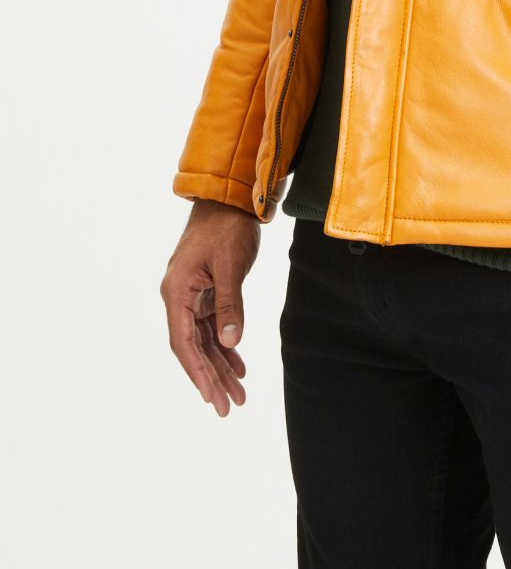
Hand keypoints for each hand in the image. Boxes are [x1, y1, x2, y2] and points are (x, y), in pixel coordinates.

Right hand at [160, 198, 260, 417]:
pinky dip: (225, 346)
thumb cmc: (228, 227)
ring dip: (220, 366)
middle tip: (227, 408)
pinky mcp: (206, 291)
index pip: (184, 342)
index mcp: (177, 291)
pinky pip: (213, 327)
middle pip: (193, 347)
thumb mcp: (231, 265)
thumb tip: (229, 341)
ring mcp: (192, 295)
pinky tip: (238, 366)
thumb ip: (230, 304)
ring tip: (237, 394)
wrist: (230, 197)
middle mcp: (179, 297)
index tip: (210, 397)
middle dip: (210, 378)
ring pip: (204, 340)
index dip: (197, 372)